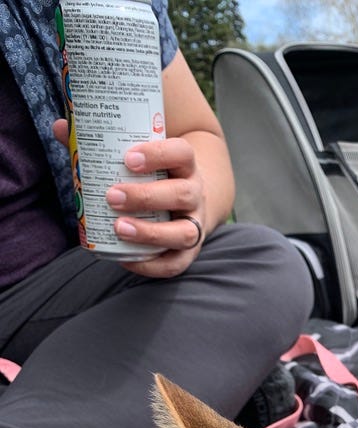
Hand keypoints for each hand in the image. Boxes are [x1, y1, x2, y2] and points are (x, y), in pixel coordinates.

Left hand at [53, 120, 206, 278]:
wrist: (186, 203)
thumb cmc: (154, 177)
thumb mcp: (139, 159)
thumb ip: (102, 146)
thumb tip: (60, 128)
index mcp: (184, 166)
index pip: (182, 153)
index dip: (159, 155)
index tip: (128, 158)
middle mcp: (195, 194)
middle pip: (183, 194)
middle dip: (146, 197)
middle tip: (112, 196)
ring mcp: (194, 224)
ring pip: (185, 232)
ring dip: (151, 233)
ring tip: (118, 228)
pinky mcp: (188, 252)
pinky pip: (176, 264)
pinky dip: (151, 265)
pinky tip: (125, 260)